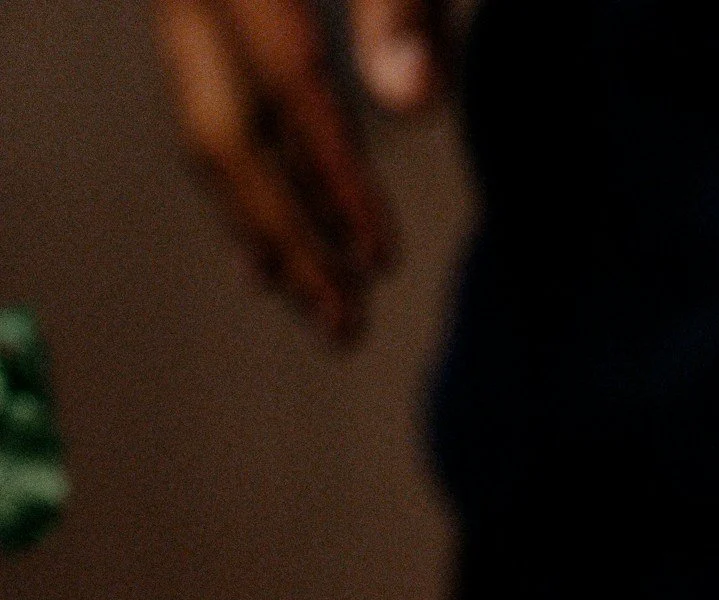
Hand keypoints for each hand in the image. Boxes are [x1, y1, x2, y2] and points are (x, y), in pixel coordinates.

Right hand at [151, 0, 445, 343]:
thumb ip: (401, 4)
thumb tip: (411, 105)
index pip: (291, 89)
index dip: (338, 183)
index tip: (381, 265)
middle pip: (225, 132)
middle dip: (286, 239)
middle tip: (343, 330)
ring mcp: (189, 2)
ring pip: (213, 128)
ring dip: (268, 226)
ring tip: (319, 310)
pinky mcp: (201, 12)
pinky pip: (215, 106)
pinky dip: (254, 180)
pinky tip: (269, 254)